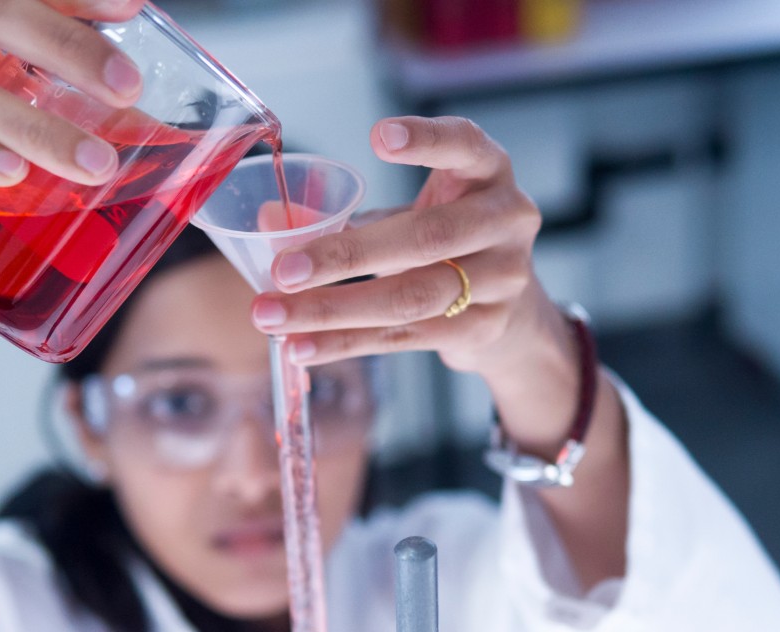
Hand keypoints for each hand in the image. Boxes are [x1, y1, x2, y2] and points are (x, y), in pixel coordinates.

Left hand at [249, 115, 552, 378]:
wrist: (509, 307)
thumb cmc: (446, 244)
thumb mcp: (408, 213)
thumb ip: (342, 215)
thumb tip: (270, 219)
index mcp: (487, 172)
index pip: (465, 144)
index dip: (427, 140)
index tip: (378, 137)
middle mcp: (506, 220)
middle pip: (426, 238)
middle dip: (346, 257)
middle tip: (282, 271)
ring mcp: (503, 279)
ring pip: (411, 297)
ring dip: (333, 310)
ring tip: (273, 317)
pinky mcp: (485, 328)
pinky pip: (405, 338)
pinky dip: (346, 343)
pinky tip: (301, 346)